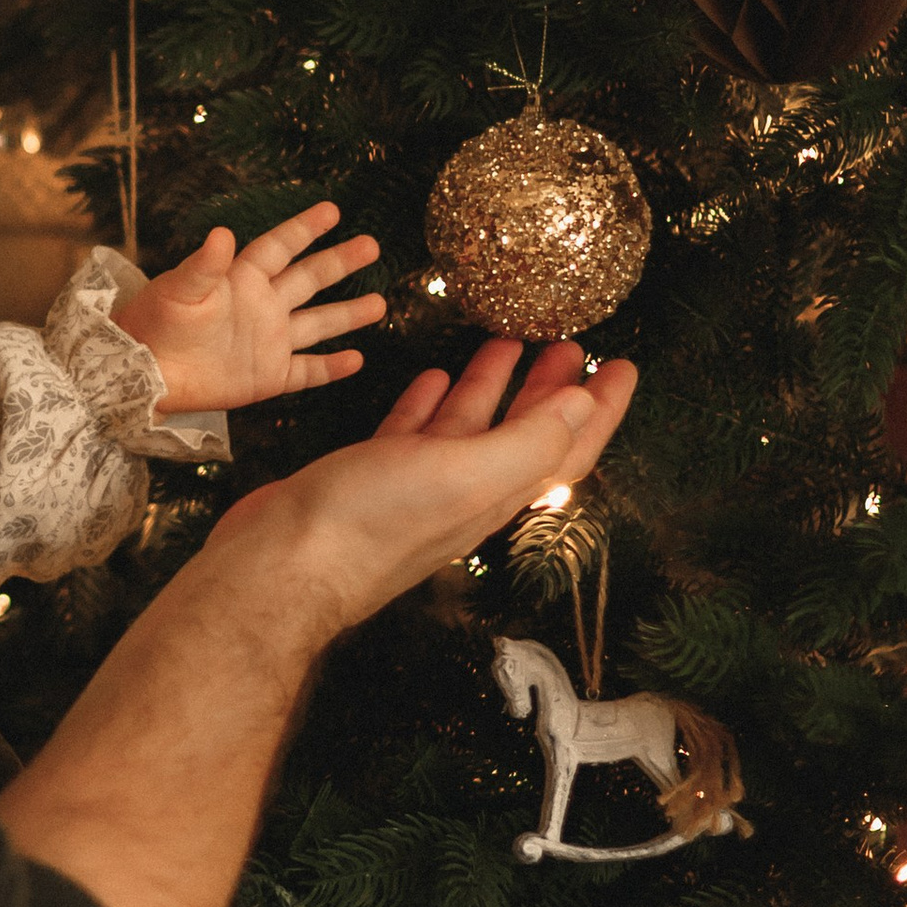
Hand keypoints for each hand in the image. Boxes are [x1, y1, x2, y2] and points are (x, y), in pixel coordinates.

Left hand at [111, 203, 385, 414]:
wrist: (142, 374)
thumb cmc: (153, 324)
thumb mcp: (178, 290)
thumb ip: (203, 265)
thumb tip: (222, 233)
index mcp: (241, 279)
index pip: (280, 247)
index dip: (304, 228)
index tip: (332, 210)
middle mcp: (261, 306)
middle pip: (308, 279)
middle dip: (339, 262)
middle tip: (371, 245)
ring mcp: (268, 341)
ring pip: (317, 324)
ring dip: (347, 315)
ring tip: (379, 303)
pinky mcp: (267, 377)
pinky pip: (307, 371)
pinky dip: (331, 368)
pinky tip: (357, 360)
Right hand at [206, 337, 634, 642]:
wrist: (283, 564)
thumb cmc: (370, 525)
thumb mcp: (465, 475)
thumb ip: (528, 441)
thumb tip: (582, 406)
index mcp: (496, 492)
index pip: (567, 447)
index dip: (601, 408)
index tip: (623, 367)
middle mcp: (463, 490)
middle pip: (523, 432)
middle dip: (551, 390)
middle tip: (568, 345)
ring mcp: (416, 484)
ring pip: (468, 425)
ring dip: (492, 385)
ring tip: (506, 342)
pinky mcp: (370, 475)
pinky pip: (413, 432)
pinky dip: (430, 402)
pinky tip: (432, 379)